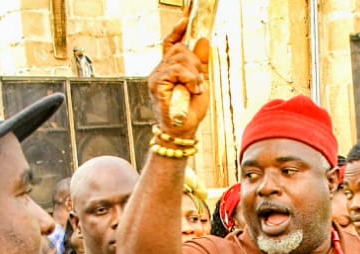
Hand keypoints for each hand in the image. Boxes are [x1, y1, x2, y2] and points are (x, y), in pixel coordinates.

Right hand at [148, 16, 211, 137]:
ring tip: (196, 89)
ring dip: (194, 73)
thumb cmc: (190, 109)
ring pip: (179, 57)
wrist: (184, 129)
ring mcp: (157, 75)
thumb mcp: (201, 81)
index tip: (186, 18)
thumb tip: (203, 40)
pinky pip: (176, 69)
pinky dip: (189, 78)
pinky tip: (192, 89)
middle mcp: (161, 69)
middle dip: (195, 62)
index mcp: (170, 68)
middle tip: (199, 81)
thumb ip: (201, 62)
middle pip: (180, 48)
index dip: (178, 30)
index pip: (171, 43)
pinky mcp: (157, 82)